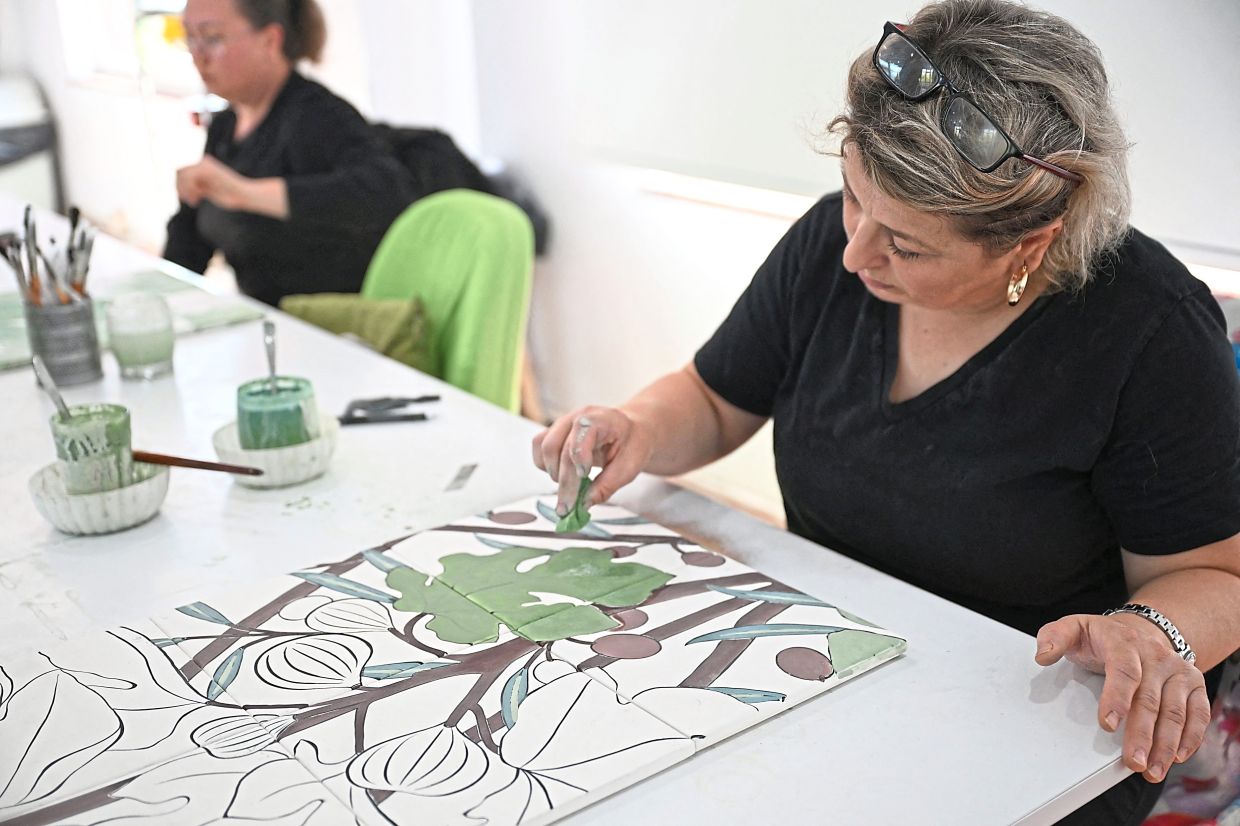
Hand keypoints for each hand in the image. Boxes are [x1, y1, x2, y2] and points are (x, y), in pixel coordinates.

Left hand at [175, 156, 254, 210]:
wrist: (245, 195)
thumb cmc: (230, 195)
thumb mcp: (208, 191)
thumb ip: (196, 187)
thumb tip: (179, 190)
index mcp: (204, 166)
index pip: (181, 172)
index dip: (180, 187)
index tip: (188, 200)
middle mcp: (203, 162)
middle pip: (179, 172)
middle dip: (180, 188)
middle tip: (190, 201)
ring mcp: (205, 164)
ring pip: (183, 175)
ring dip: (185, 190)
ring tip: (194, 201)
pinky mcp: (208, 169)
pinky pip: (190, 178)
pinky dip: (190, 190)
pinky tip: (198, 199)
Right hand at [532, 406, 653, 515]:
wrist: (631, 429)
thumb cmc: (633, 443)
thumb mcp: (630, 465)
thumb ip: (608, 484)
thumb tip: (585, 503)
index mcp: (599, 420)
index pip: (578, 440)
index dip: (578, 462)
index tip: (584, 479)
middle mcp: (577, 417)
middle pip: (557, 448)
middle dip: (563, 482)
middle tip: (567, 508)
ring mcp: (563, 423)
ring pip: (543, 446)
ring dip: (552, 472)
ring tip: (570, 487)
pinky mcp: (555, 431)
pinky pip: (539, 446)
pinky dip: (545, 465)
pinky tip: (562, 475)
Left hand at [1035, 613, 1210, 781]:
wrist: (1139, 631)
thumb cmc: (1101, 638)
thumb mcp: (1074, 629)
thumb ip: (1054, 637)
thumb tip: (1043, 655)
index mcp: (1123, 641)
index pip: (1124, 671)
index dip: (1117, 698)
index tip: (1107, 725)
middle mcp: (1155, 655)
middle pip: (1150, 699)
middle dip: (1142, 734)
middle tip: (1132, 761)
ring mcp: (1177, 670)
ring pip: (1175, 711)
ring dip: (1165, 745)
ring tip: (1151, 770)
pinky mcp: (1194, 684)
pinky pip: (1198, 713)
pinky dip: (1191, 737)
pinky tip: (1177, 757)